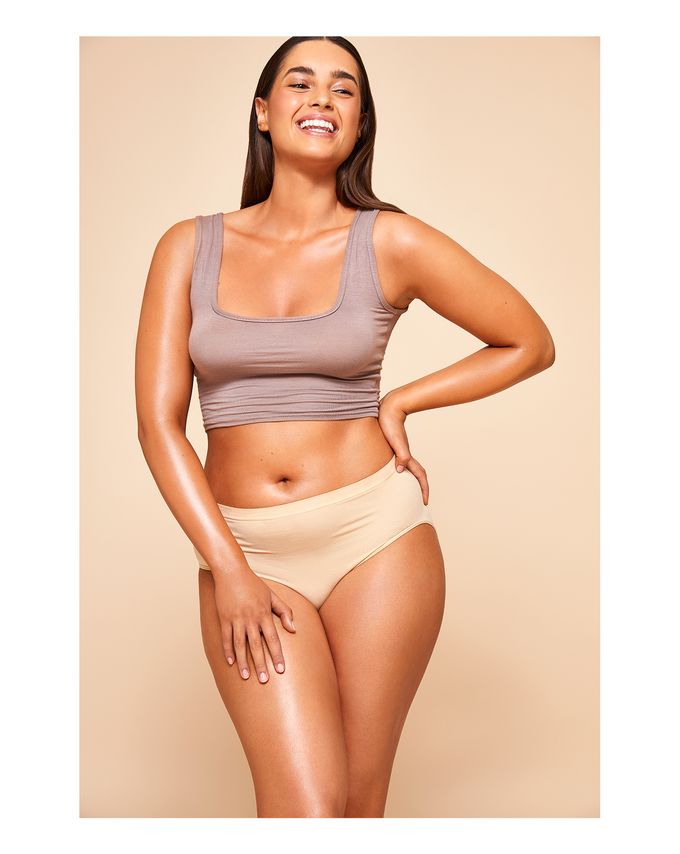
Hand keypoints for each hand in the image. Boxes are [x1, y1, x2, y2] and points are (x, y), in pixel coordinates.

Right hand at [211, 566, 295, 682]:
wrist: (232, 572)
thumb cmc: (253, 584)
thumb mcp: (272, 595)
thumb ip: (284, 611)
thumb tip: (293, 629)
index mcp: (264, 614)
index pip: (273, 639)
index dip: (277, 655)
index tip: (280, 670)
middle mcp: (251, 618)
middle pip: (256, 645)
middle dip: (261, 664)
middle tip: (264, 680)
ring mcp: (236, 619)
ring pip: (240, 645)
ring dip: (243, 662)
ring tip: (245, 676)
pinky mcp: (224, 618)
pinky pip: (226, 638)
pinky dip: (228, 651)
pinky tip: (231, 663)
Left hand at [378, 391, 429, 505]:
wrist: (388, 408)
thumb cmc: (389, 423)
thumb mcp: (395, 440)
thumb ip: (400, 455)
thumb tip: (400, 470)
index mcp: (406, 456)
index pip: (419, 476)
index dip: (423, 489)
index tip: (424, 502)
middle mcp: (405, 455)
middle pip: (418, 474)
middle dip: (421, 488)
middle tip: (421, 500)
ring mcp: (400, 451)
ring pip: (409, 469)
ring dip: (412, 480)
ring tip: (409, 491)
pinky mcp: (393, 447)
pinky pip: (400, 463)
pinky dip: (402, 471)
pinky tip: (395, 473)